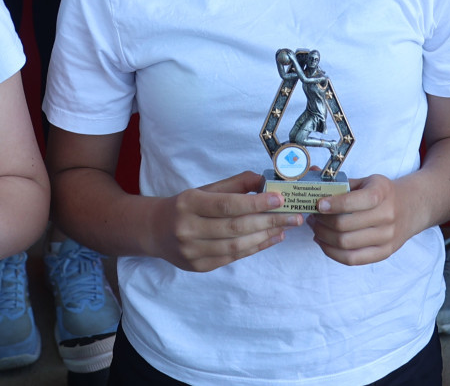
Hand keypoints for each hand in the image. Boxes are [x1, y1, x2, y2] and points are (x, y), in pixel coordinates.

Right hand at [152, 172, 303, 271]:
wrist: (156, 230)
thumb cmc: (186, 206)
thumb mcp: (205, 189)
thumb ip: (236, 184)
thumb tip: (265, 181)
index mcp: (189, 203)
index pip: (227, 204)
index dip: (255, 203)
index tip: (280, 199)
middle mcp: (188, 229)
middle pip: (235, 227)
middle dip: (269, 221)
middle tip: (293, 216)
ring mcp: (192, 251)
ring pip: (236, 245)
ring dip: (265, 236)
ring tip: (286, 227)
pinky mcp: (199, 267)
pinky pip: (233, 257)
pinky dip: (255, 248)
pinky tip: (271, 238)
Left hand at [309, 173, 408, 265]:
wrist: (411, 207)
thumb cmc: (383, 193)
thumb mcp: (367, 181)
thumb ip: (341, 182)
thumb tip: (311, 173)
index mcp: (382, 193)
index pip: (354, 201)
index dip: (332, 204)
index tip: (317, 204)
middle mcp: (387, 216)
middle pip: (345, 225)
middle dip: (322, 222)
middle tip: (312, 217)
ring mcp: (387, 237)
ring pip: (346, 244)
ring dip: (324, 237)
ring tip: (316, 229)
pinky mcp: (384, 253)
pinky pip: (352, 259)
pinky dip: (332, 252)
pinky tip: (324, 242)